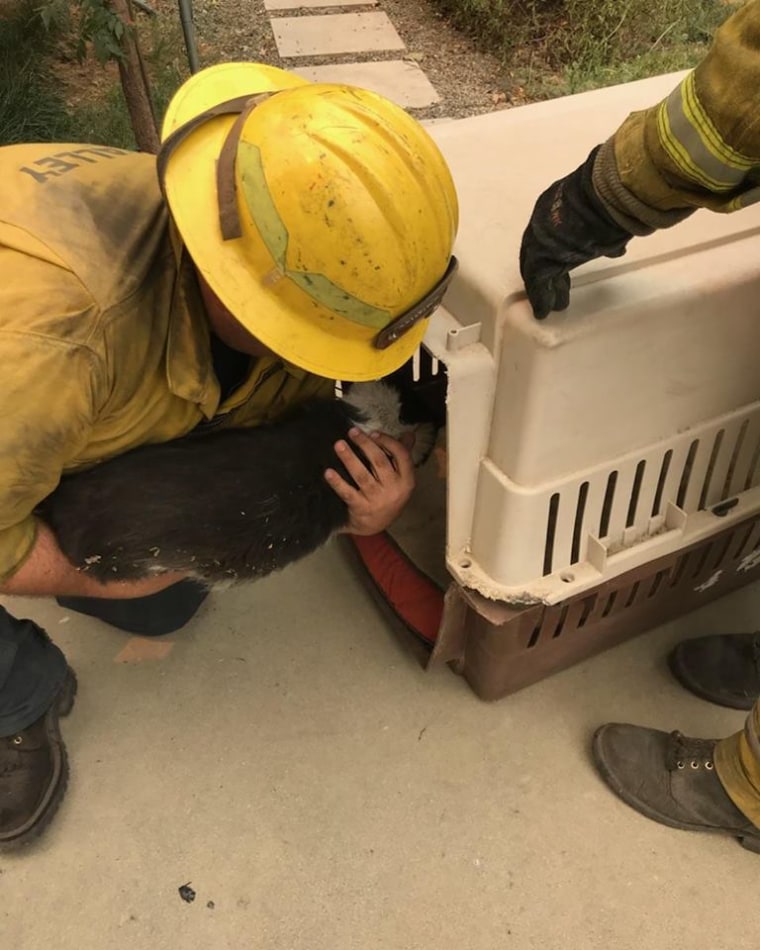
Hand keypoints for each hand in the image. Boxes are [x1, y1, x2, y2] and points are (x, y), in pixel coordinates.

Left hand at [325, 428, 414, 535]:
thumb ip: (402, 455)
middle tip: (352, 432)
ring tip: (339, 445)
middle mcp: (394, 490)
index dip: (388, 441)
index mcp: (406, 480)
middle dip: (365, 444)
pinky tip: (328, 472)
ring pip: (362, 475)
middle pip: (379, 462)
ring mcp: (376, 500)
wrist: (375, 525)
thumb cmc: (388, 495)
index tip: (373, 432)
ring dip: (350, 458)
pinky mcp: (361, 508)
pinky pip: (348, 493)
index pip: (402, 455)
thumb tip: (409, 434)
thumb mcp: (400, 479)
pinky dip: (337, 482)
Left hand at [519, 145, 631, 318]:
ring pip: (537, 270)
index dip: (557, 252)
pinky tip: (544, 310)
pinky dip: (541, 297)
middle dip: (550, 273)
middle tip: (556, 290)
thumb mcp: (605, 213)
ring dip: (546, 289)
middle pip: (541, 253)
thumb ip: (605, 231)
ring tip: (552, 305)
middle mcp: (542, 221)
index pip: (551, 234)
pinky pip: (538, 283)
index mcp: (555, 204)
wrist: (604, 196)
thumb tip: (617, 248)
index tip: (564, 266)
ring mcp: (538, 241)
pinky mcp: (540, 260)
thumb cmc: (610, 197)